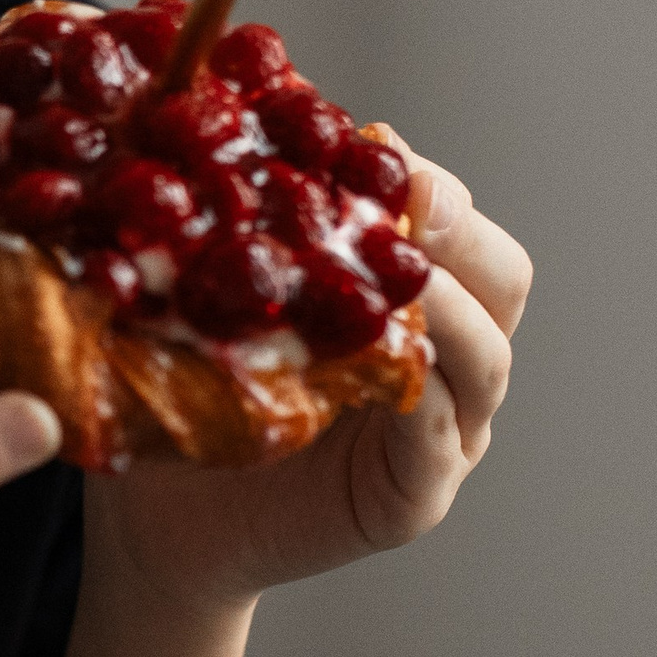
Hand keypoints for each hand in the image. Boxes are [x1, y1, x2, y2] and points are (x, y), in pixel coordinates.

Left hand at [101, 146, 533, 603]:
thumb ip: (239, 232)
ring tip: (403, 281)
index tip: (375, 146)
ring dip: (451, 311)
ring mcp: (440, 435)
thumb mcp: (212, 301)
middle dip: (463, 235)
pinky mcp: (414, 497)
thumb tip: (222, 129)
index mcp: (409, 303)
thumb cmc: (188, 405)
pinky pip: (439, 439)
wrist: (155, 526)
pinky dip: (422, 399)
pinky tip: (388, 366)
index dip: (429, 184)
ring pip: (487, 360)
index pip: (458, 228)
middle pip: (501, 280)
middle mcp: (443, 363)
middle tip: (412, 206)